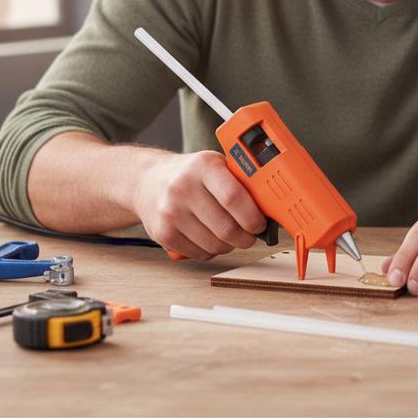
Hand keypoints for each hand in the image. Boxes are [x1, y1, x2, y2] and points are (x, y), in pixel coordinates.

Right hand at [132, 150, 266, 260]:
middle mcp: (184, 187)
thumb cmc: (191, 174)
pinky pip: (199, 253)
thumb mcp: (215, 165)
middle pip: (225, 227)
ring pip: (214, 245)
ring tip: (231, 236)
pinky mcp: (162, 233)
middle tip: (250, 236)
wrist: (148, 181)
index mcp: (204, 166)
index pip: (233, 197)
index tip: (260, 224)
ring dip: (230, 246)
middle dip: (245, 238)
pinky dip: (212, 251)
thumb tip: (269, 207)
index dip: (252, 216)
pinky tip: (211, 238)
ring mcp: (171, 212)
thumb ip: (239, 181)